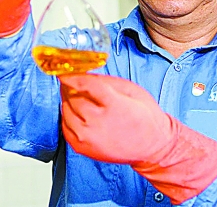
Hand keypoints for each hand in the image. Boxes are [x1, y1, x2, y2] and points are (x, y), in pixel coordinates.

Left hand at [59, 74, 216, 204]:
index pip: (84, 85)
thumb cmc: (145, 116)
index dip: (71, 75)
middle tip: (72, 79)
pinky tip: (79, 111)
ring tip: (79, 95)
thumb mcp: (131, 89)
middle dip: (70, 85)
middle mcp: (97, 123)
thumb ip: (105, 81)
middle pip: (72, 97)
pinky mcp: (82, 148)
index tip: (64, 69)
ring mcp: (88, 138)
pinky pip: (65, 126)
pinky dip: (68, 115)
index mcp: (113, 105)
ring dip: (68, 100)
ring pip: (66, 111)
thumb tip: (85, 74)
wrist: (152, 145)